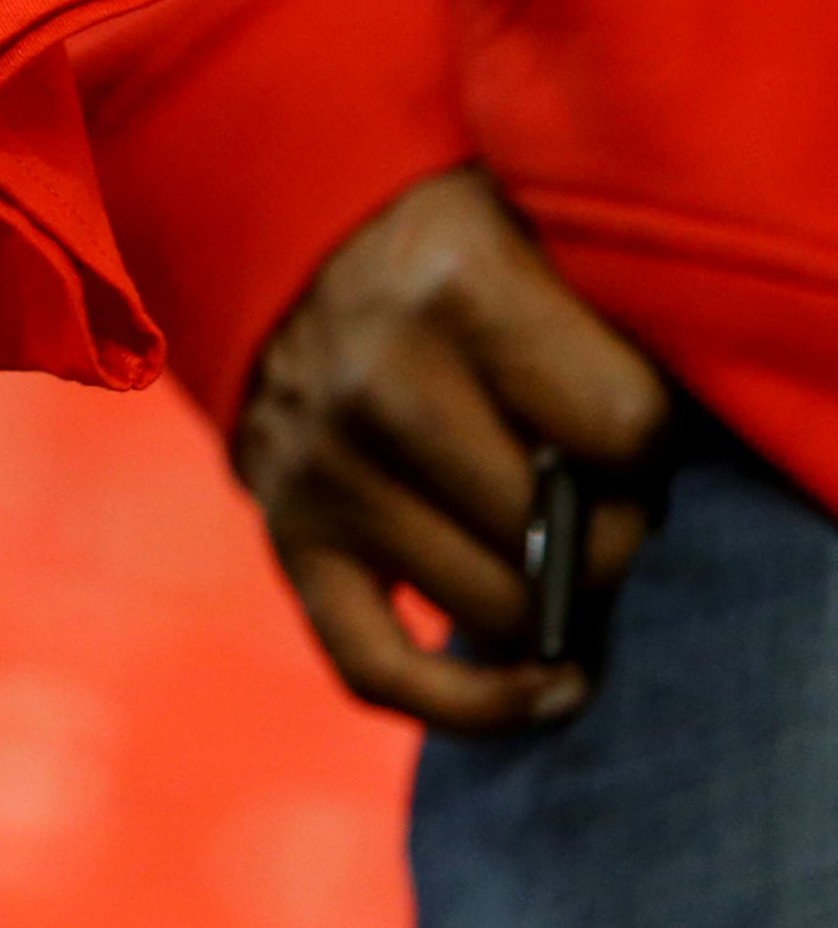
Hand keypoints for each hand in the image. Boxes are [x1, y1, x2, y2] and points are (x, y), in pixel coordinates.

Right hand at [236, 167, 670, 731]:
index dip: (649, 443)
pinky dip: (470, 705)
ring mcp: (322, 471)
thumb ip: (598, 332)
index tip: (630, 421)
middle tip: (602, 489)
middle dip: (608, 527)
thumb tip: (646, 479)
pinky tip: (547, 689)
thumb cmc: (447, 239)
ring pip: (487, 603)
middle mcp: (375, 386)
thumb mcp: (532, 232)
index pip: (621, 430)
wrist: (279, 222)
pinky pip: (377, 667)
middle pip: (554, 532)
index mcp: (455, 291)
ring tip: (563, 552)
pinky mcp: (287, 534)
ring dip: (546, 596)